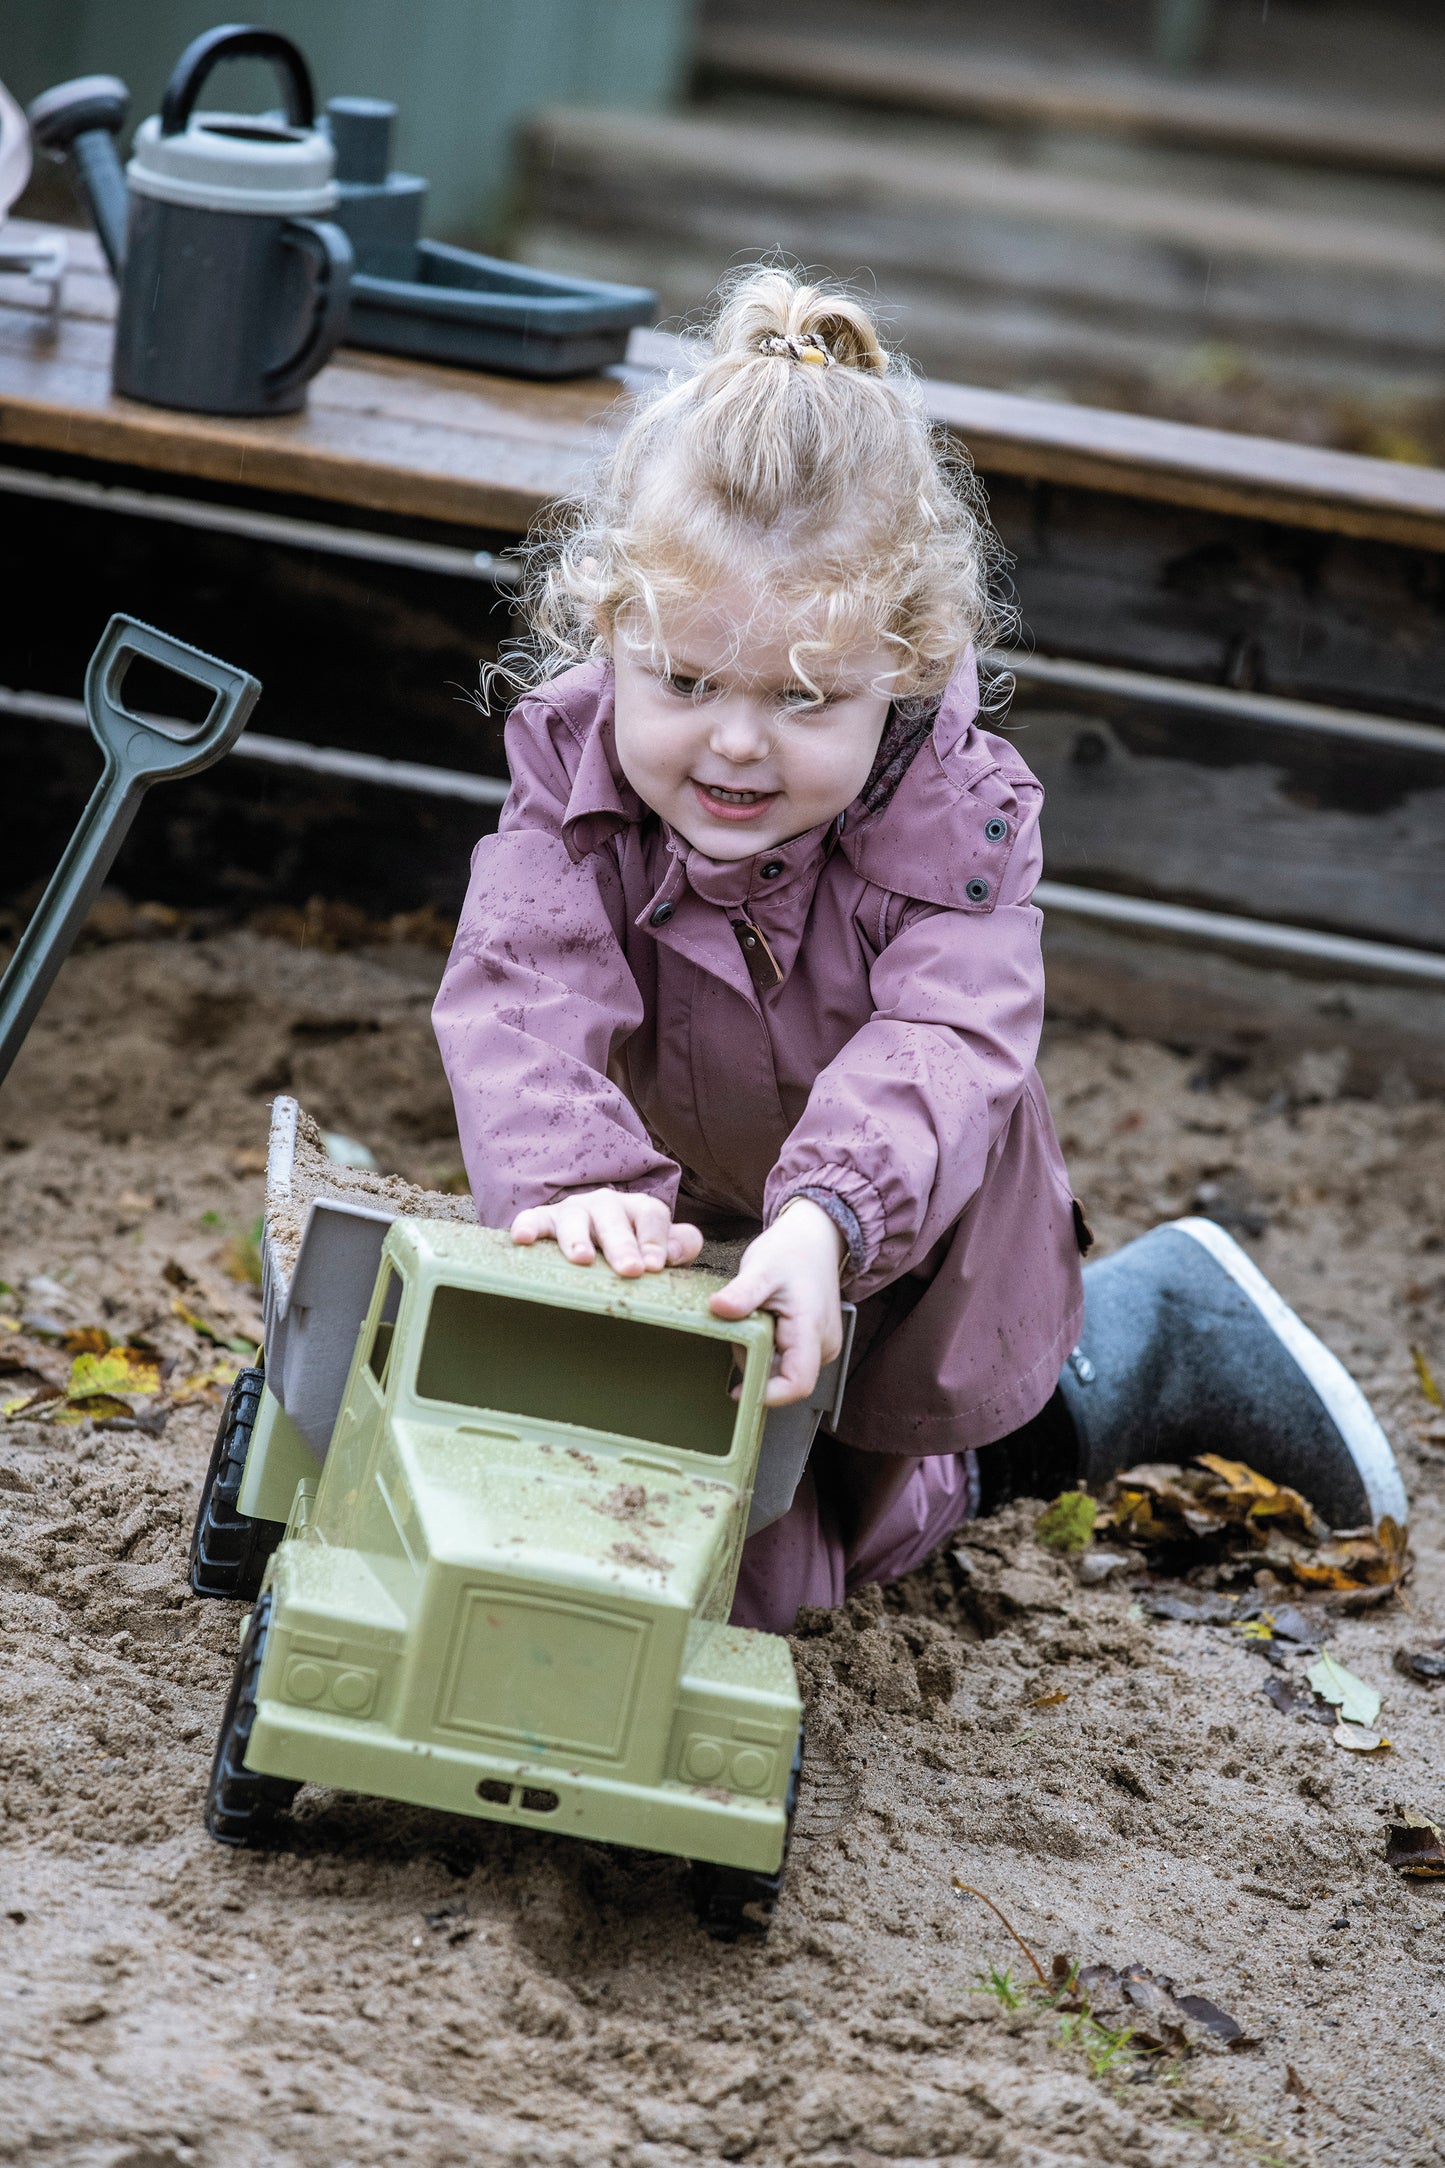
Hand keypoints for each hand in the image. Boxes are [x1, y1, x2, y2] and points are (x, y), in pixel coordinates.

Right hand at [511, 1188, 702, 1277]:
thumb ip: (679, 1244)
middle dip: (622, 1245)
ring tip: (582, 1260)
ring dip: (578, 1239)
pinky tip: (522, 1240)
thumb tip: (673, 1254)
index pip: (650, 1215)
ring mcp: (573, 1211)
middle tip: (630, 1270)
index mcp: (637, 1209)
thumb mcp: (659, 1244)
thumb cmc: (630, 1246)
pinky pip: (532, 1219)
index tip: (655, 1266)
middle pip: (614, 1219)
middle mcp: (605, 1204)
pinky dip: (527, 1227)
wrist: (589, 1233)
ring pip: (574, 1220)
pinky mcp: (543, 1220)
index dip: (655, 1240)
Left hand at [708, 1197, 844, 1406]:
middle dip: (755, 1364)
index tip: (737, 1390)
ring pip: (784, 1371)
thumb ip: (742, 1292)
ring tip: (754, 1318)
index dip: (768, 1394)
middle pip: (785, 1379)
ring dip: (760, 1354)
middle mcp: (824, 1345)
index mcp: (812, 1329)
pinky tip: (763, 1322)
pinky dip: (768, 1348)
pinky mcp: (815, 1345)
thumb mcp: (762, 1267)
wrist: (815, 1239)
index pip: (797, 1384)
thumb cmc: (791, 1252)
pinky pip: (787, 1360)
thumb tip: (717, 1308)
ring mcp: (822, 1347)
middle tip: (741, 1327)